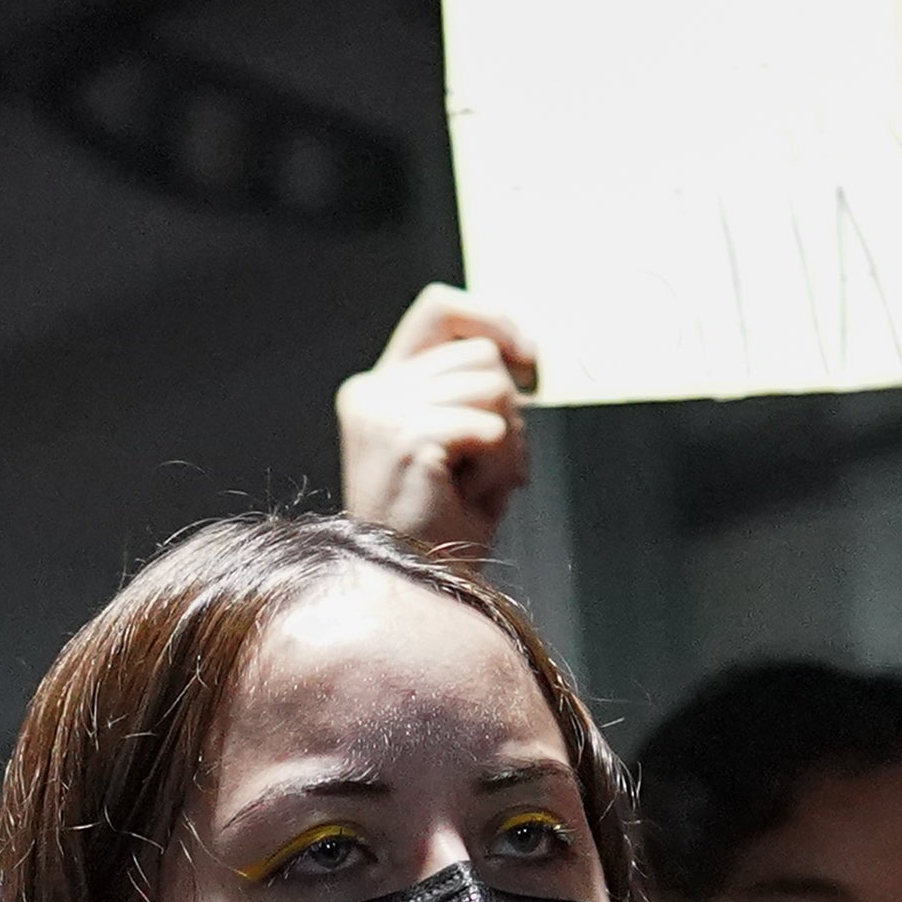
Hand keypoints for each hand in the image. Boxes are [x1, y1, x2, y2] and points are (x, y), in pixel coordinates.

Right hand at [337, 288, 540, 562]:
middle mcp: (373, 393)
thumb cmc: (442, 527)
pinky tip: (470, 497)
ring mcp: (385, 414)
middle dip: (507, 411)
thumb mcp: (459, 442)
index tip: (528, 357)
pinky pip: (491, 429)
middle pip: (481, 356)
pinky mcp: (406, 439)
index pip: (439, 309)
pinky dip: (499, 467)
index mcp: (379, 387)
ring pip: (493, 389)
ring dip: (507, 445)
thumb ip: (473, 389)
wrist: (415, 593)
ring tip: (476, 486)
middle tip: (488, 467)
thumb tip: (524, 351)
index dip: (491, 318)